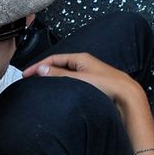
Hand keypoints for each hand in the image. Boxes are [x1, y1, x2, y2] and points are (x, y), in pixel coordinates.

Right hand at [23, 52, 144, 113]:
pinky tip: (60, 93)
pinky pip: (72, 82)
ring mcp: (88, 74)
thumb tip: (41, 69)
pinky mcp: (92, 84)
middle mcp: (85, 64)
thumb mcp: (80, 78)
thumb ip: (59, 74)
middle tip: (31, 80)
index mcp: (81, 58)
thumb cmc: (108, 85)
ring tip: (42, 87)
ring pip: (65, 74)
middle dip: (44, 72)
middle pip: (59, 65)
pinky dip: (62, 85)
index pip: (54, 58)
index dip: (39, 65)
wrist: (127, 96)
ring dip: (53, 79)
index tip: (26, 74)